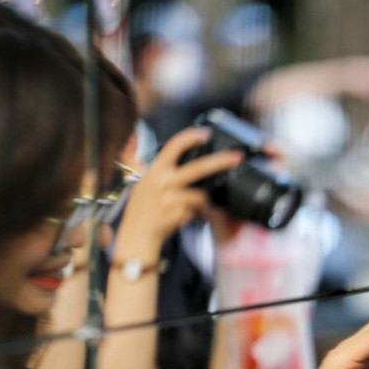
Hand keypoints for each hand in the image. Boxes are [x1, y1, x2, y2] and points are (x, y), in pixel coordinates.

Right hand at [114, 127, 243, 260]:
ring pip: (201, 194)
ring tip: (198, 206)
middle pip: (198, 168)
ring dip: (204, 201)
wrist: (138, 235)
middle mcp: (163, 182)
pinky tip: (190, 215)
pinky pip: (198, 210)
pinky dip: (199, 212)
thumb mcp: (136, 180)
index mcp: (155, 170)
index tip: (206, 133)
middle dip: (221, 161)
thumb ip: (134, 159)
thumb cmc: (140, 208)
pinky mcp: (179, 214)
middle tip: (237, 157)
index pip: (173, 147)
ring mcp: (171, 199)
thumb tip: (131, 136)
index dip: (190, 137)